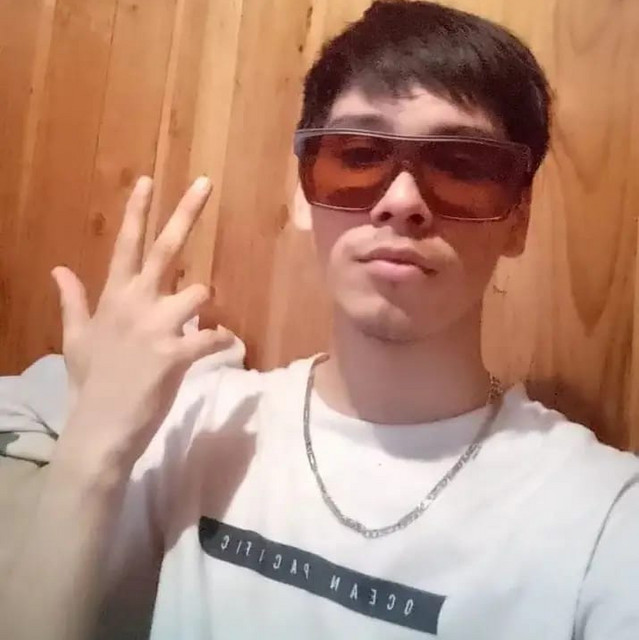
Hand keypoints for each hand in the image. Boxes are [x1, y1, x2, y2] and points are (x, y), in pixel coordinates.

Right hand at [52, 176, 232, 470]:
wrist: (98, 428)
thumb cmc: (89, 383)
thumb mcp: (75, 339)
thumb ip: (72, 301)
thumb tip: (57, 269)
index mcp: (113, 297)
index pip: (126, 244)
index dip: (137, 211)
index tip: (150, 180)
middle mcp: (135, 303)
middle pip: (165, 250)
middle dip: (185, 214)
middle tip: (205, 183)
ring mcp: (155, 327)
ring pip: (200, 293)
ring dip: (208, 304)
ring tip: (202, 325)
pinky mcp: (174, 354)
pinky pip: (212, 337)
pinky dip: (223, 340)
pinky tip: (225, 346)